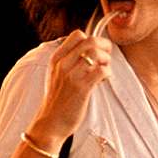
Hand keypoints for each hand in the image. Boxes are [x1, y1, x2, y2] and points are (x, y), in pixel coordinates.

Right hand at [26, 30, 112, 148]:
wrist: (51, 122)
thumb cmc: (58, 99)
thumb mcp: (57, 75)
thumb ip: (71, 61)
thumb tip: (92, 51)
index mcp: (57, 58)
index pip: (77, 35)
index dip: (92, 39)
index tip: (98, 49)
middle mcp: (63, 64)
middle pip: (90, 41)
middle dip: (104, 46)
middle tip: (107, 57)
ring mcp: (71, 76)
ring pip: (96, 54)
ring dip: (107, 59)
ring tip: (105, 68)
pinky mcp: (81, 89)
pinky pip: (101, 71)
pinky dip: (107, 73)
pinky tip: (104, 79)